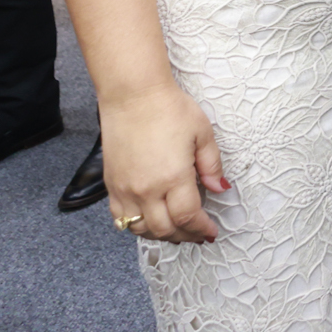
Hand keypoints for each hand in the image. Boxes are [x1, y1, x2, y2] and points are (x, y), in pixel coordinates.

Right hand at [102, 84, 226, 243]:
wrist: (133, 95)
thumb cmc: (169, 109)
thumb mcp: (202, 133)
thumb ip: (211, 166)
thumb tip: (220, 189)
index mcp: (172, 177)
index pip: (188, 217)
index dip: (201, 229)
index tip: (211, 232)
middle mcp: (146, 189)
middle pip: (165, 229)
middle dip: (185, 236)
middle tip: (198, 234)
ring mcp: (125, 189)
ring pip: (140, 229)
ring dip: (160, 235)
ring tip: (177, 230)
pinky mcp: (111, 185)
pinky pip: (119, 218)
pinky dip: (136, 226)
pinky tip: (149, 221)